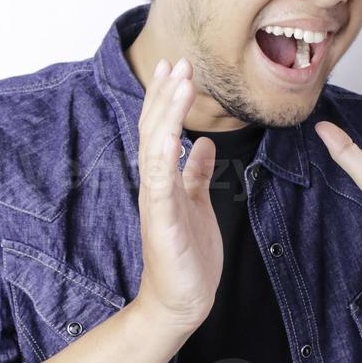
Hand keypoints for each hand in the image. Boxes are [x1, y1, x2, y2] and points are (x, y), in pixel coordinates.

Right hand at [132, 57, 221, 334]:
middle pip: (154, 129)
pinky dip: (164, 154)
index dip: (167, 98)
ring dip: (167, 112)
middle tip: (176, 62)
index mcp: (164, 180)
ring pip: (155, 146)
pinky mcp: (162, 219)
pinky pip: (161, 181)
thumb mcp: (197, 204)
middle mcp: (155, 184)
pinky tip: (171, 132)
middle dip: (165, 94)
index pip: (161, 129)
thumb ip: (198, 174)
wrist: (181, 300)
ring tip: (178, 82)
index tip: (176, 68)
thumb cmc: (189, 256)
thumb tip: (207, 146)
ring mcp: (156, 200)